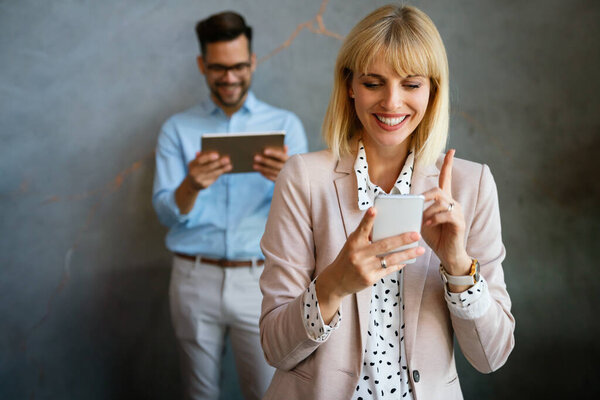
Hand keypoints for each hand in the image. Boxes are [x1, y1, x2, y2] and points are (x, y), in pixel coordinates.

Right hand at [186, 151, 231, 190]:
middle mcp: (193, 173)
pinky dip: (220, 173)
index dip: (208, 157)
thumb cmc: (198, 168)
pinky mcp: (203, 186)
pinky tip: (226, 169)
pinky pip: (213, 178)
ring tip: (229, 165)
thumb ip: (204, 157)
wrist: (192, 184)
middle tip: (227, 159)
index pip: (200, 160)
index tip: (217, 155)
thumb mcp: (198, 162)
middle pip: (208, 167)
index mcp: (192, 164)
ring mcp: (198, 180)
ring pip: (212, 174)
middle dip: (218, 163)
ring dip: (222, 169)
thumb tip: (215, 154)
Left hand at [253, 145, 288, 180]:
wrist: (293, 176)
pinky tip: (260, 171)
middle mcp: (288, 168)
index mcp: (290, 160)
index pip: (280, 156)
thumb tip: (285, 146)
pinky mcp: (281, 181)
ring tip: (254, 165)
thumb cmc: (288, 163)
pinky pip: (272, 178)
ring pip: (272, 172)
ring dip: (262, 168)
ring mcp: (284, 176)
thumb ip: (284, 152)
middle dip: (264, 161)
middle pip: (275, 164)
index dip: (273, 153)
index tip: (264, 150)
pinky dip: (266, 175)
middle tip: (255, 157)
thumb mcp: (288, 158)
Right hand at [315, 207, 424, 322]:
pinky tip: (407, 260)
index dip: (368, 219)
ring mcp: (365, 268)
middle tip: (416, 234)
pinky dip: (399, 264)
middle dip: (402, 239)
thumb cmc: (348, 258)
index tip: (374, 209)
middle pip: (384, 245)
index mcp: (354, 242)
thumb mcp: (352, 244)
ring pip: (390, 259)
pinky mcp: (370, 279)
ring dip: (407, 254)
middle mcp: (358, 255)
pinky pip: (388, 269)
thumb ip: (366, 236)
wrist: (336, 281)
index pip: (362, 229)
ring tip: (420, 250)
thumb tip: (387, 227)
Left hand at [421, 149, 470, 275]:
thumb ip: (416, 210)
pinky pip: (446, 214)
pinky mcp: (459, 222)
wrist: (448, 255)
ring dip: (428, 211)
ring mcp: (457, 212)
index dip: (448, 164)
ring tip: (423, 222)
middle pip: (439, 189)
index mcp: (444, 201)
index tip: (452, 151)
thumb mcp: (422, 221)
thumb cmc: (435, 237)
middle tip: (417, 204)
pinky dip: (434, 218)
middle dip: (426, 195)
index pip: (446, 178)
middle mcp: (453, 203)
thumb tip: (404, 205)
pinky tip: (428, 225)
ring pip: (441, 202)